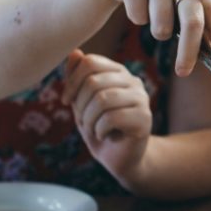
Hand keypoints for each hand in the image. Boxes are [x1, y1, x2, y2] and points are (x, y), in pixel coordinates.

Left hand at [62, 49, 151, 182]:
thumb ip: (77, 78)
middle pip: (94, 81)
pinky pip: (112, 118)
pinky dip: (99, 130)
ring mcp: (141, 98)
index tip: (66, 101)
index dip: (72, 81)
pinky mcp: (145, 118)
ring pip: (103, 99)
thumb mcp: (82, 103)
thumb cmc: (100, 128)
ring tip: (93, 129)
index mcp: (117, 72)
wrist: (120, 158)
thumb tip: (75, 52)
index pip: (91, 62)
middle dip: (79, 105)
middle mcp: (133, 81)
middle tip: (83, 121)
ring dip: (89, 120)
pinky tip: (104, 136)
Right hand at [94, 0, 210, 76]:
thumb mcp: (185, 6)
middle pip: (193, 23)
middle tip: (183, 72)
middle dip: (188, 52)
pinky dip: (137, 19)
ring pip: (161, 25)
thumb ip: (201, 28)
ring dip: (158, 33)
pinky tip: (137, 4)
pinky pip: (137, 17)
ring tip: (155, 20)